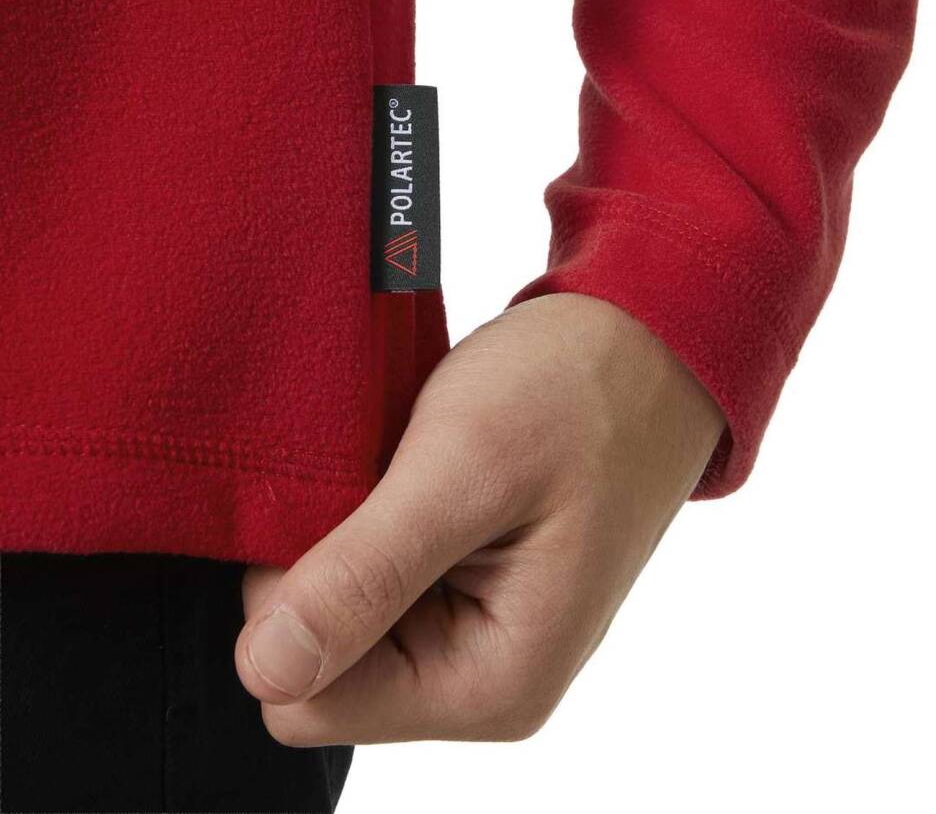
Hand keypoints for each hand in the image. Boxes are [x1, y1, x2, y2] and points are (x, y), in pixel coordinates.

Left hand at [235, 292, 724, 743]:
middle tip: (379, 472)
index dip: (293, 601)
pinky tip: (410, 464)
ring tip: (404, 461)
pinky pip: (374, 577)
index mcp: (493, 681)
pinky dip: (371, 515)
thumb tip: (264, 668)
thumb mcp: (466, 468)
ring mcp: (474, 632)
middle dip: (323, 565)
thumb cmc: (581, 392)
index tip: (341, 502)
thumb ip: (366, 575)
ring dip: (350, 532)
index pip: (307, 697)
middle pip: (321, 661)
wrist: (645, 339)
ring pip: (341, 615)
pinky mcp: (464, 587)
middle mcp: (482, 677)